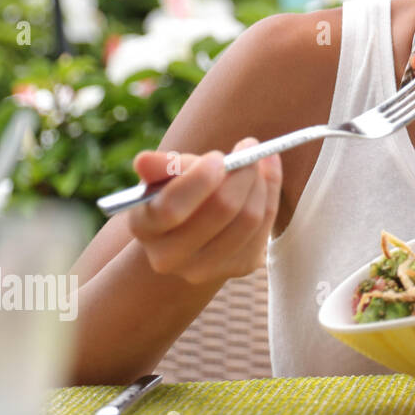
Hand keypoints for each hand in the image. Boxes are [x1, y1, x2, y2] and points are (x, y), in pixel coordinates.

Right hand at [126, 138, 283, 285]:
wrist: (193, 231)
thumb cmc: (180, 192)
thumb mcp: (166, 176)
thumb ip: (161, 166)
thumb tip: (143, 162)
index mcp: (144, 228)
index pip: (170, 209)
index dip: (199, 179)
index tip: (218, 156)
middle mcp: (169, 257)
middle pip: (221, 210)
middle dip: (241, 172)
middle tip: (249, 145)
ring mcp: (205, 268)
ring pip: (250, 218)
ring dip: (261, 182)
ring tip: (258, 159)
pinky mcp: (239, 267)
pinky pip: (265, 226)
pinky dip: (272, 194)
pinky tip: (268, 175)